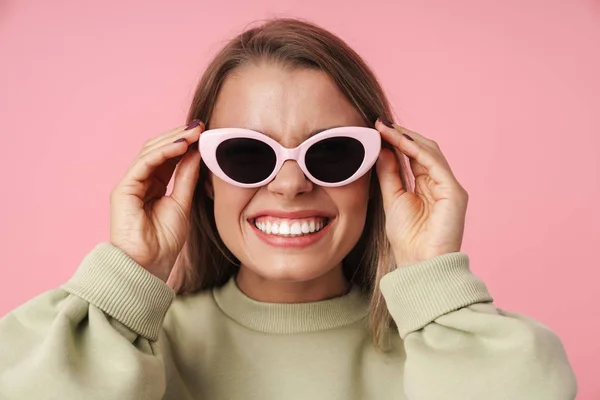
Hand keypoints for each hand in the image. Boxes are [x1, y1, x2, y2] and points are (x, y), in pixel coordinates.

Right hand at [110, 120, 203, 281]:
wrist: (148, 266)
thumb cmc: (164, 242)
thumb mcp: (183, 203)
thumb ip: (187, 178)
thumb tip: (197, 153)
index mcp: (154, 185)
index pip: (170, 157)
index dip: (186, 144)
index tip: (205, 133)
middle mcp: (141, 181)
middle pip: (159, 150)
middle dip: (180, 136)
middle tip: (201, 126)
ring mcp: (131, 184)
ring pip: (151, 152)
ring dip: (174, 139)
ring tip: (195, 132)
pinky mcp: (124, 189)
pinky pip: (145, 163)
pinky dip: (164, 152)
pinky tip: (182, 145)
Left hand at [374, 118, 468, 266]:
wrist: (420, 265)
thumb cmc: (407, 239)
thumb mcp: (392, 199)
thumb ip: (389, 174)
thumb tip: (381, 149)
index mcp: (426, 187)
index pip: (412, 157)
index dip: (395, 142)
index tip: (376, 130)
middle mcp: (439, 183)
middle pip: (422, 150)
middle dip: (400, 135)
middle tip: (379, 123)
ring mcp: (448, 186)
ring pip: (429, 151)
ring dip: (406, 137)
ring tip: (385, 128)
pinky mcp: (454, 191)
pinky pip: (434, 162)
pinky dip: (416, 149)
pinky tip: (398, 141)